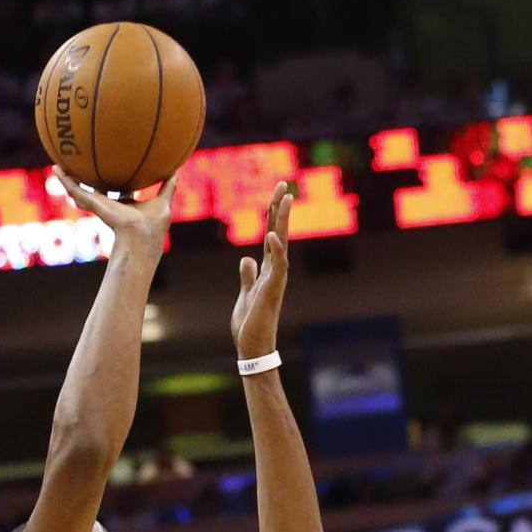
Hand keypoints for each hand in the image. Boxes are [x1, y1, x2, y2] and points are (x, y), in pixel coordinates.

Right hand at [54, 167, 174, 264]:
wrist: (139, 234)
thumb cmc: (152, 225)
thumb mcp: (163, 202)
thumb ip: (168, 187)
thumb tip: (175, 171)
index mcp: (126, 208)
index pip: (121, 194)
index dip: (119, 186)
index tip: (116, 175)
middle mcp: (112, 207)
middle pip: (99, 193)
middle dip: (93, 184)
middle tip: (85, 170)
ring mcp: (100, 206)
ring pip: (82, 192)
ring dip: (71, 181)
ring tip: (60, 168)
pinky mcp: (92, 203)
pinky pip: (75, 189)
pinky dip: (64, 180)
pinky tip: (56, 168)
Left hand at [231, 182, 292, 358]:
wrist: (252, 348)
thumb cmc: (250, 324)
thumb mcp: (246, 294)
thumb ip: (248, 275)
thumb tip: (247, 259)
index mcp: (268, 269)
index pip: (271, 234)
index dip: (273, 213)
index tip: (276, 192)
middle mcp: (275, 271)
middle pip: (279, 232)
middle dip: (280, 208)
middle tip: (283, 183)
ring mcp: (276, 280)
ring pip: (282, 243)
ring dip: (283, 221)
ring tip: (285, 198)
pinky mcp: (272, 291)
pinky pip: (278, 266)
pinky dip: (276, 250)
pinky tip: (273, 234)